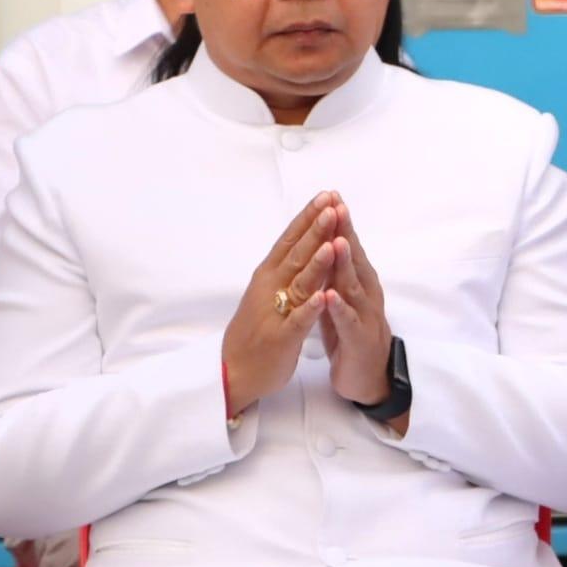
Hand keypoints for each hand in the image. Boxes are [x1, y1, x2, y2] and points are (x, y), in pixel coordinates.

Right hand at [222, 194, 337, 416]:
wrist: (235, 371)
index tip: (326, 195)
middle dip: (315, 229)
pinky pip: (297, 321)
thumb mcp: (269, 292)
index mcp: (269, 275)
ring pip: (298, 284)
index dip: (308, 218)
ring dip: (315, 263)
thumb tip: (303, 241)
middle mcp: (270, 288)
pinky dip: (310, 308)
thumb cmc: (256, 329)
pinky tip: (324, 296)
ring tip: (332, 242)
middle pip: (296, 254)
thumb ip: (285, 268)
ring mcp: (275, 312)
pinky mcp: (281, 337)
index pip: (290, 240)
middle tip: (332, 205)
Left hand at [321, 199, 394, 412]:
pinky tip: (329, 296)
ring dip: (344, 264)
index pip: (348, 247)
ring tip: (336, 242)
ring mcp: (364, 315)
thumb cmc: (352, 336)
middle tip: (337, 206)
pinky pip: (347, 321)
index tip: (330, 196)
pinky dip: (338, 308)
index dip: (340, 222)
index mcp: (359, 282)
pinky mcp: (358, 338)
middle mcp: (366, 293)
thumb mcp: (341, 299)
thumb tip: (325, 245)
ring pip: (352, 285)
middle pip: (353, 259)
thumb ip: (335, 274)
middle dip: (344, 232)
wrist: (369, 378)